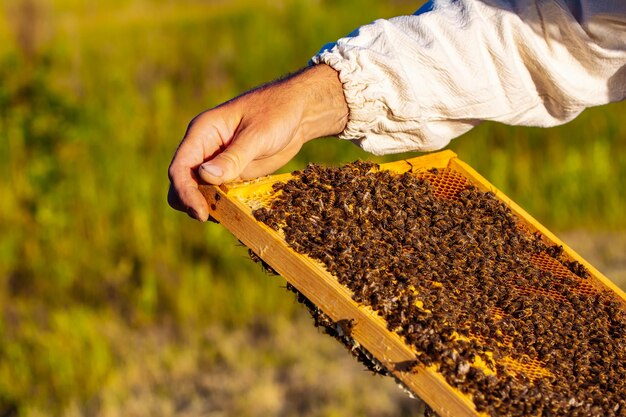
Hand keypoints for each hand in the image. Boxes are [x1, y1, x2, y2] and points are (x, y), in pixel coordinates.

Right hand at [168, 64, 347, 220]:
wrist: (298, 114)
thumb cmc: (276, 112)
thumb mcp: (257, 134)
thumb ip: (233, 156)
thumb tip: (205, 175)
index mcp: (202, 133)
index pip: (181, 167)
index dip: (185, 192)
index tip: (200, 212)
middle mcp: (204, 150)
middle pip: (184, 184)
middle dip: (192, 203)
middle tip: (210, 217)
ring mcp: (218, 165)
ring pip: (200, 194)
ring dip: (209, 207)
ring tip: (228, 217)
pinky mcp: (233, 176)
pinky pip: (221, 196)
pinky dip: (225, 208)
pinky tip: (238, 214)